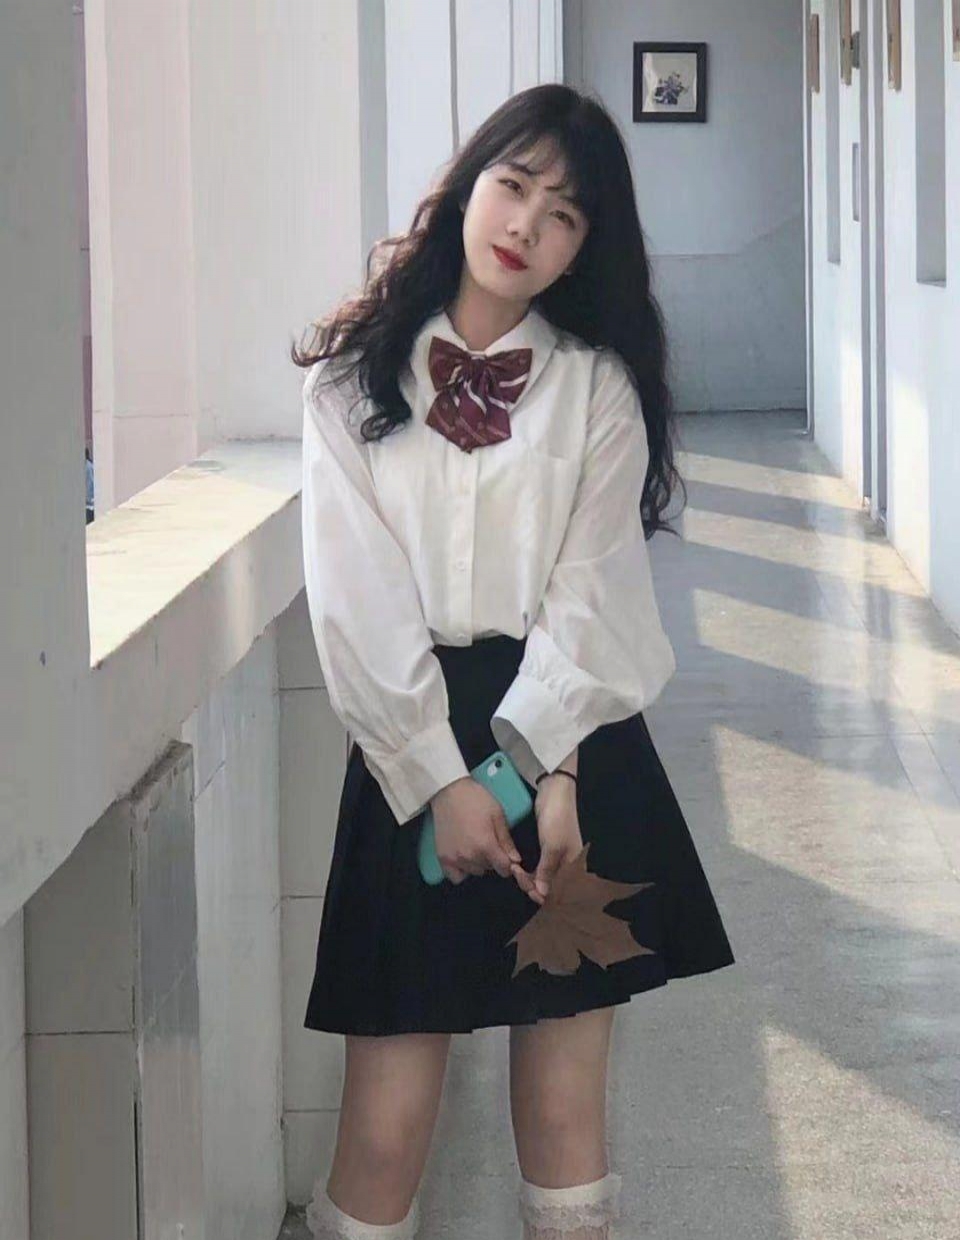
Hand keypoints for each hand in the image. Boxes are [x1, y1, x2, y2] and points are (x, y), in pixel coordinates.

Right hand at [430, 778, 521, 883]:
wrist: (449, 791)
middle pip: (489, 870)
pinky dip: (461, 870)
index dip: (508, 863)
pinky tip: (464, 857)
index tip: (506, 855)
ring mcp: (454, 858)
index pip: (504, 869)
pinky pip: (455, 876)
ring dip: (478, 863)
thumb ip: (507, 841)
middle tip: (488, 841)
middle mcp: (469, 856)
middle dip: (493, 859)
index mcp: (485, 845)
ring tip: (475, 844)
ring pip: (474, 871)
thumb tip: (515, 860)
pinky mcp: (442, 857)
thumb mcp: (498, 815)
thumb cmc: (475, 799)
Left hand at [509, 773, 581, 905]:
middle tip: (517, 874)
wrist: (554, 790)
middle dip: (533, 884)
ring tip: (515, 869)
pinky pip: (538, 865)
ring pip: (542, 876)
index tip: (528, 891)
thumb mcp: (552, 846)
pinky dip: (528, 869)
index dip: (544, 894)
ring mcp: (556, 854)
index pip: (561, 889)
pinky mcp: (546, 846)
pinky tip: (518, 867)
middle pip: (550, 884)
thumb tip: (541, 894)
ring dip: (528, 877)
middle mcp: (567, 862)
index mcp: (574, 864)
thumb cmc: (558, 818)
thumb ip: (547, 871)